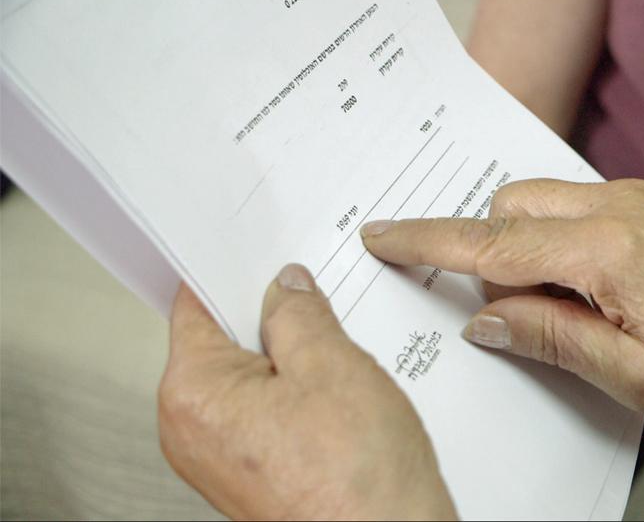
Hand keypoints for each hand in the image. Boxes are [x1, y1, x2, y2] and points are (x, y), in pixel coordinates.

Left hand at [159, 264, 455, 519]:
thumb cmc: (357, 482)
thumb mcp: (333, 365)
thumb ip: (299, 313)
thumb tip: (286, 289)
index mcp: (194, 395)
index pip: (196, 305)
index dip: (234, 272)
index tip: (260, 255)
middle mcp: (192, 433)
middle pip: (225, 344)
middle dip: (274, 322)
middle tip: (319, 310)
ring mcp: (220, 460)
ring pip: (253, 380)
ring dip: (293, 363)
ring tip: (337, 367)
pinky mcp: (251, 476)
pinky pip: (266, 415)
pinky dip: (298, 398)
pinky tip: (337, 403)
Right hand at [362, 179, 643, 429]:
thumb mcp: (631, 373)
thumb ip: (548, 336)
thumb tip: (484, 320)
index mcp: (607, 250)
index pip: (490, 244)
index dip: (426, 242)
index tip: (382, 234)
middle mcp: (621, 206)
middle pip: (513, 206)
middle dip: (488, 248)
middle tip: (507, 309)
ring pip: (550, 201)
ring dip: (532, 244)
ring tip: (565, 305)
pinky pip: (589, 203)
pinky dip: (570, 237)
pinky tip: (601, 285)